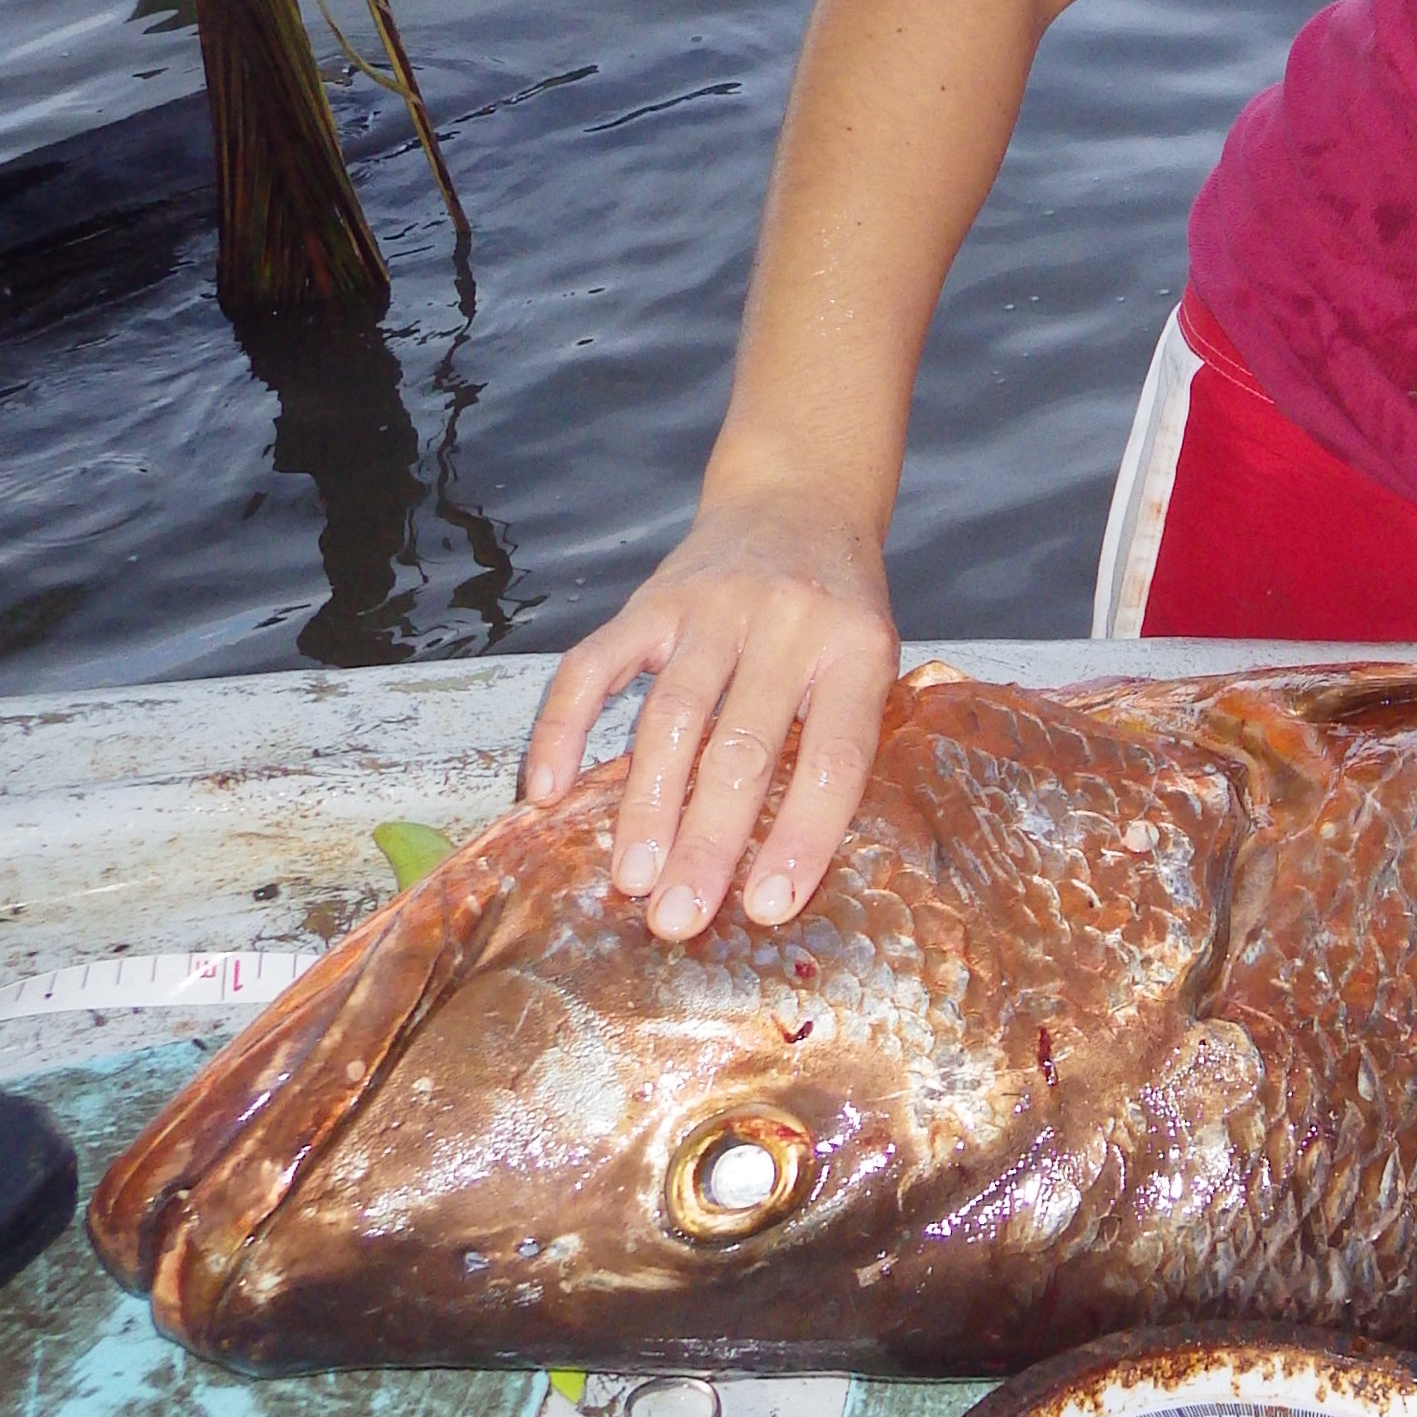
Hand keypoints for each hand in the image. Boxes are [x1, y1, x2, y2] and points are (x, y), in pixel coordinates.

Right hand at [520, 486, 900, 943]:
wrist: (799, 498)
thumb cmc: (838, 609)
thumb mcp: (868, 662)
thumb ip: (834, 741)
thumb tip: (783, 870)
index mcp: (857, 649)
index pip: (834, 756)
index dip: (802, 837)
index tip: (768, 908)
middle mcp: (786, 623)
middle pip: (742, 748)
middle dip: (708, 843)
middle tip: (677, 919)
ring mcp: (713, 607)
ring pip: (671, 716)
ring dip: (646, 805)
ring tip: (629, 881)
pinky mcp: (650, 599)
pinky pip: (594, 667)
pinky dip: (564, 729)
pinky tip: (548, 792)